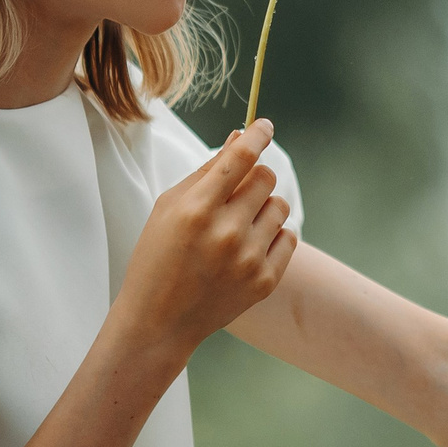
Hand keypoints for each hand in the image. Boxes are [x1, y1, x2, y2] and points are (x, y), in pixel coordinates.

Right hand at [117, 118, 298, 353]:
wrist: (159, 320)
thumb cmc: (158, 256)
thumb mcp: (169, 207)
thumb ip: (207, 171)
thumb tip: (240, 136)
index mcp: (197, 209)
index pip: (241, 157)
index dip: (257, 134)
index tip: (265, 126)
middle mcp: (226, 232)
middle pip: (266, 177)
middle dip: (254, 177)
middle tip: (237, 193)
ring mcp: (248, 259)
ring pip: (280, 206)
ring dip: (264, 207)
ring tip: (239, 225)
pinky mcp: (265, 281)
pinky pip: (289, 238)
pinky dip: (273, 236)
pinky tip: (248, 247)